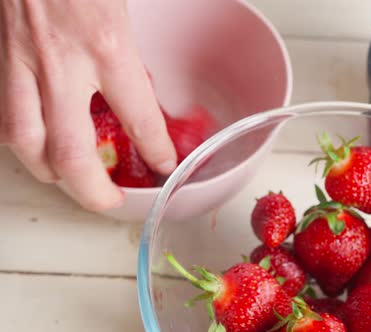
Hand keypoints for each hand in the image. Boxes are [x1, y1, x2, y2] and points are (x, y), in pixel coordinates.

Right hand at [0, 0, 176, 210]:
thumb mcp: (124, 0)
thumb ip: (136, 42)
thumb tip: (149, 78)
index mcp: (106, 44)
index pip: (138, 119)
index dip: (156, 150)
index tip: (165, 165)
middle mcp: (62, 62)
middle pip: (71, 154)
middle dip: (92, 191)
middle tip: (110, 202)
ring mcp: (22, 61)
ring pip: (26, 143)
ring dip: (49, 173)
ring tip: (70, 183)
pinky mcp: (0, 56)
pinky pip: (6, 112)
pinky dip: (23, 140)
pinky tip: (38, 145)